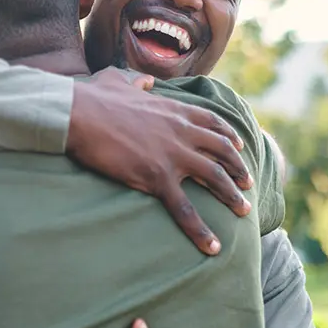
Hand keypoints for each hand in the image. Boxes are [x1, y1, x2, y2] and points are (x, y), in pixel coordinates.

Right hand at [67, 67, 253, 255]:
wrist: (78, 114)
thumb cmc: (93, 98)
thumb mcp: (119, 80)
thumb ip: (136, 82)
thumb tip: (143, 82)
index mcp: (174, 110)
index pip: (213, 123)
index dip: (229, 136)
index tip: (239, 146)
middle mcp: (182, 131)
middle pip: (222, 152)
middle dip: (239, 168)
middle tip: (249, 183)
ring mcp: (173, 155)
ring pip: (215, 179)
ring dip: (233, 196)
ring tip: (244, 210)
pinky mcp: (158, 177)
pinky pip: (185, 209)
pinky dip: (201, 230)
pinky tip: (212, 247)